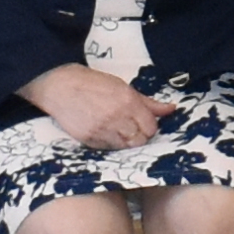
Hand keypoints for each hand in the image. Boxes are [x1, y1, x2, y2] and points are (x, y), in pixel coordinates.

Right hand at [32, 65, 162, 150]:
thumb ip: (148, 102)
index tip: (142, 123)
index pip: (151, 127)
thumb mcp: (123, 87)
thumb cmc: (94, 84)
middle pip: (140, 140)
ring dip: (125, 141)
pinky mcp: (89, 139)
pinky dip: (111, 143)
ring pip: (126, 147)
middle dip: (139, 136)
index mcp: (128, 101)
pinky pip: (108, 149)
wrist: (61, 86)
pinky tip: (105, 132)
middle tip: (131, 128)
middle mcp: (117, 116)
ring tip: (117, 130)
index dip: (149, 127)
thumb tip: (172, 109)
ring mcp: (102, 129)